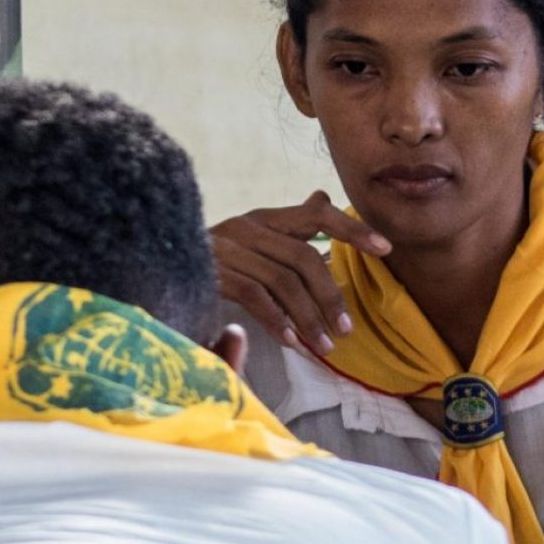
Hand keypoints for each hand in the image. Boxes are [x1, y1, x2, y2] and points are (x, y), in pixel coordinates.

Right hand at [211, 193, 389, 351]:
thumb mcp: (257, 235)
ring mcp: (229, 249)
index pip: (316, 214)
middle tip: (346, 327)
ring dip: (309, 317)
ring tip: (326, 345)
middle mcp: (248, 227)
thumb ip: (292, 222)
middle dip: (330, 293)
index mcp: (264, 217)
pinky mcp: (214, 273)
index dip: (352, 229)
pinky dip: (277, 319)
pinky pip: (255, 296)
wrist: (158, 258)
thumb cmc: (219, 256)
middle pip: (303, 256)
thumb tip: (323, 197)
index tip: (385, 248)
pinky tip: (292, 340)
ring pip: (282, 281)